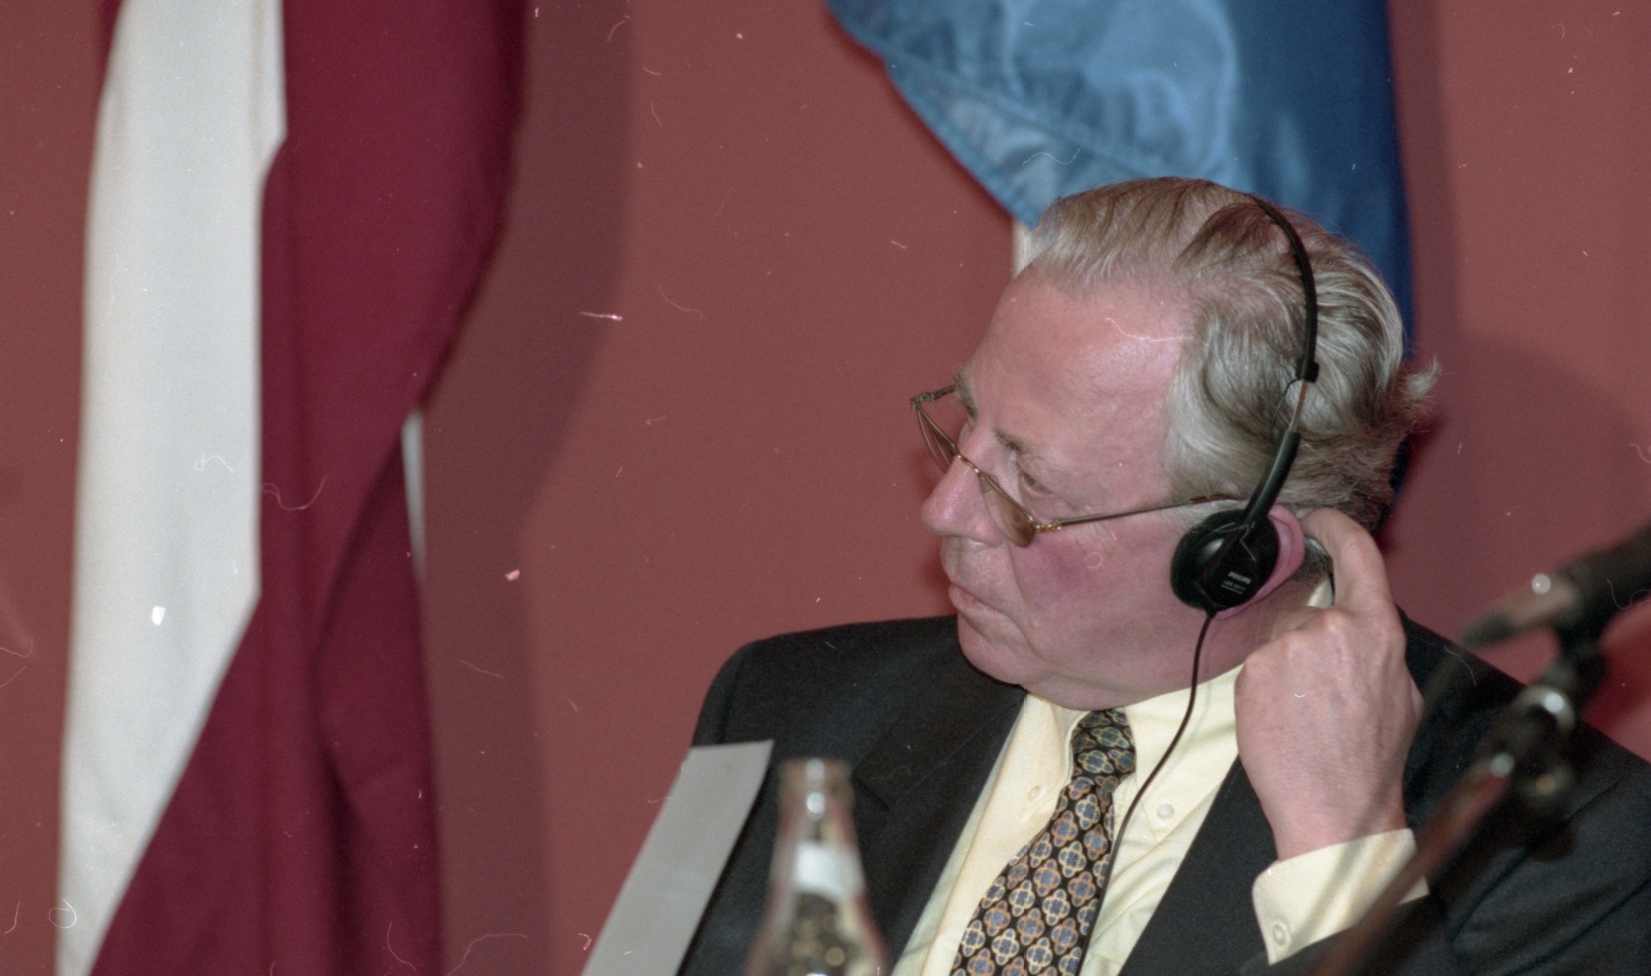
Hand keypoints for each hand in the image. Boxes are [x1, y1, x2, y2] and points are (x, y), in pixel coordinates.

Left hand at [1234, 508, 1421, 860]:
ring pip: (1278, 639)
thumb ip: (1375, 644)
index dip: (1334, 525)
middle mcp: (1332, 628)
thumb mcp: (1401, 691)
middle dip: (1307, 640)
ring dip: (1285, 666)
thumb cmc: (1369, 758)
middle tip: (1318, 688)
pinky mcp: (1255, 669)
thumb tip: (1357, 621)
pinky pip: (1257, 664)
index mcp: (1377, 630)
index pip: (1357, 552)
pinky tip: (1284, 717)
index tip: (1317, 519)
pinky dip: (1265, 686)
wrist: (1333, 806)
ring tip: (1305, 712)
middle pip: (1308, 608)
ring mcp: (1289, 647)